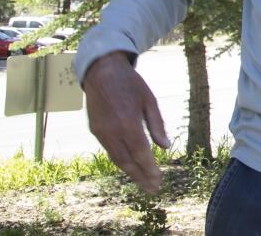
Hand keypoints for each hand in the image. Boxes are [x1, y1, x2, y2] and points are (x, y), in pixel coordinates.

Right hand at [83, 51, 169, 192]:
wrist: (102, 72)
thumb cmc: (131, 84)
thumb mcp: (150, 100)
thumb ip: (157, 125)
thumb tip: (165, 147)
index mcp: (129, 123)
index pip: (142, 154)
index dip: (150, 170)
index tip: (158, 181)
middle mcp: (113, 131)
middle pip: (128, 162)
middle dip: (141, 177)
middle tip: (152, 189)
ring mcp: (101, 132)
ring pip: (116, 159)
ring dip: (130, 172)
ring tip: (143, 181)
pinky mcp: (95, 130)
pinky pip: (110, 150)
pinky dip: (121, 160)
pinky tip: (130, 165)